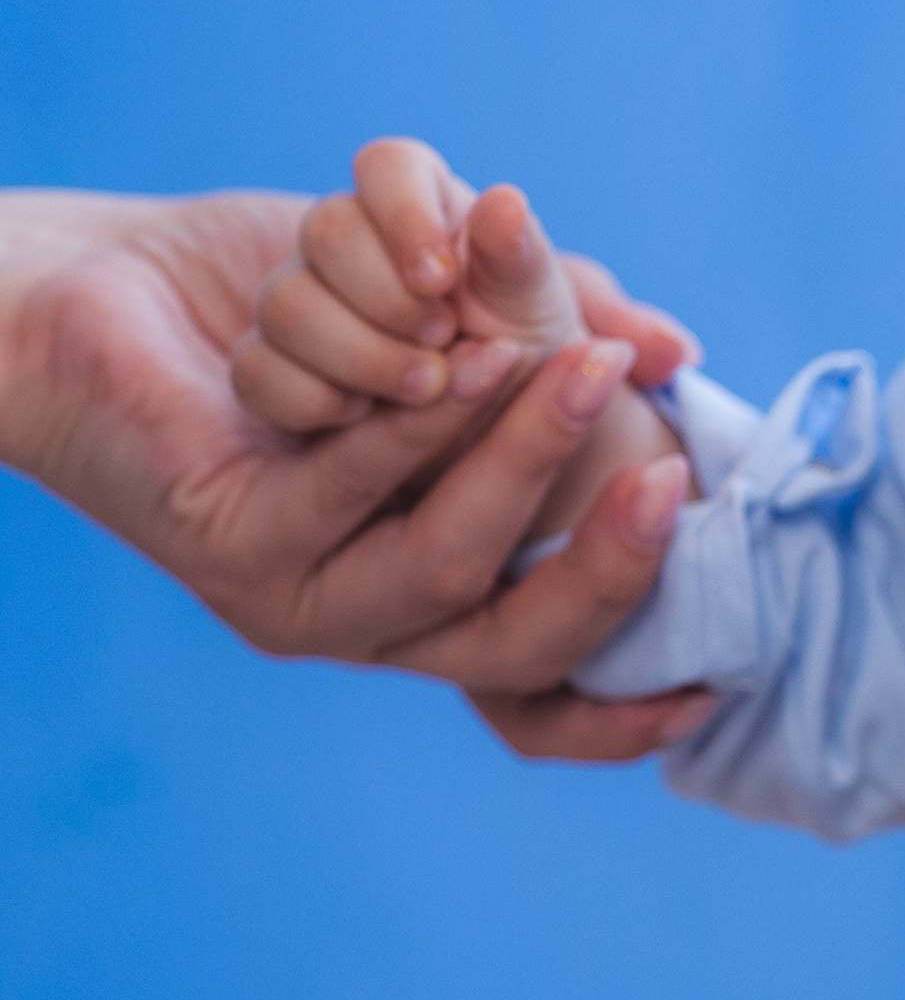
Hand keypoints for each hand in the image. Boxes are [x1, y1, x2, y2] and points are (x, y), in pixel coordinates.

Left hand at [0, 189, 710, 759]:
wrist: (96, 288)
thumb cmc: (275, 298)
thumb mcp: (444, 308)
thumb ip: (551, 322)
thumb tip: (670, 349)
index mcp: (428, 591)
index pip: (540, 691)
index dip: (624, 711)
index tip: (712, 690)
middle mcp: (368, 619)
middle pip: (516, 645)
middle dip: (608, 571)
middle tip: (670, 481)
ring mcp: (296, 599)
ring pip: (442, 568)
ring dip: (521, 469)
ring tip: (578, 369)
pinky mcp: (228, 548)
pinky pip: (347, 499)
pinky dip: (416, 433)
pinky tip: (460, 366)